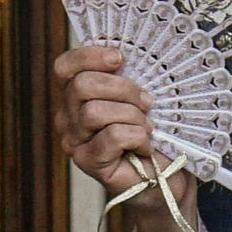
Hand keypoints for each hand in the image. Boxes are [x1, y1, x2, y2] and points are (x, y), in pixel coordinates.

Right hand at [53, 46, 198, 217]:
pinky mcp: (88, 162)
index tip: (120, 58)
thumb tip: (128, 55)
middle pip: (82, 86)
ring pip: (95, 112)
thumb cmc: (155, 134)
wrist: (167, 177)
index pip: (65, 67)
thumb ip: (127, 76)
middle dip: (123, 89)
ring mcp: (74, 141)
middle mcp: (67, 117)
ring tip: (147, 128)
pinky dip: (137, 138)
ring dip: (132, 116)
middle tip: (146, 103)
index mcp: (76, 96)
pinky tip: (145, 147)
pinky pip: (112, 136)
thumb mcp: (141, 98)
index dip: (89, 56)